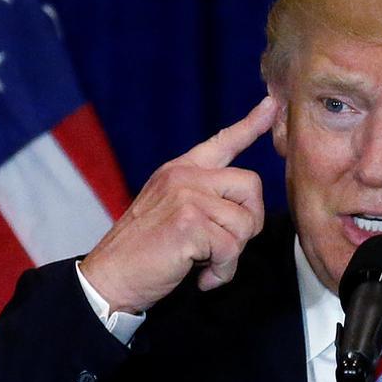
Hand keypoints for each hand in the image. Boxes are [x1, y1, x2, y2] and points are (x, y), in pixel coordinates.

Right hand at [79, 96, 277, 313]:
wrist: (110, 277)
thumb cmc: (144, 253)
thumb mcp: (171, 213)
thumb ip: (202, 200)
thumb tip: (243, 210)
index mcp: (179, 171)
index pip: (222, 142)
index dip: (250, 125)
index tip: (271, 104)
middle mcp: (184, 176)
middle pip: (251, 186)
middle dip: (249, 223)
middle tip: (224, 246)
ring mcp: (186, 197)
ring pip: (245, 223)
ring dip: (231, 255)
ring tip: (204, 264)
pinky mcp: (189, 223)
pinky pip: (232, 248)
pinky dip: (222, 272)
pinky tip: (202, 277)